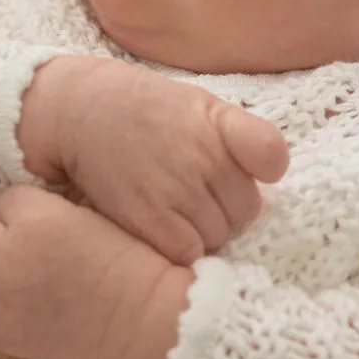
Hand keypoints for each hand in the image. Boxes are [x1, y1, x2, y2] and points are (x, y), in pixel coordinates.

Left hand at [0, 185, 192, 358]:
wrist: (141, 320)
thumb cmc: (129, 263)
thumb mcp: (91, 213)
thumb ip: (49, 205)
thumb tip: (14, 202)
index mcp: (37, 217)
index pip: (1, 196)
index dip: (15, 206)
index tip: (33, 216)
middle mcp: (7, 253)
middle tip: (2, 233)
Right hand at [17, 56, 289, 264]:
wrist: (82, 112)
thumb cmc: (147, 112)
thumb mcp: (200, 104)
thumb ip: (243, 134)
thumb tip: (275, 172)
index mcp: (219, 123)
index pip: (270, 153)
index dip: (265, 167)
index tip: (254, 171)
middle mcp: (203, 156)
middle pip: (245, 212)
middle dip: (228, 209)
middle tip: (198, 195)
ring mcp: (178, 189)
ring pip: (219, 236)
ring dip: (205, 232)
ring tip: (178, 210)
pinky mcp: (150, 219)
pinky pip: (189, 253)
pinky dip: (181, 249)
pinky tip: (165, 229)